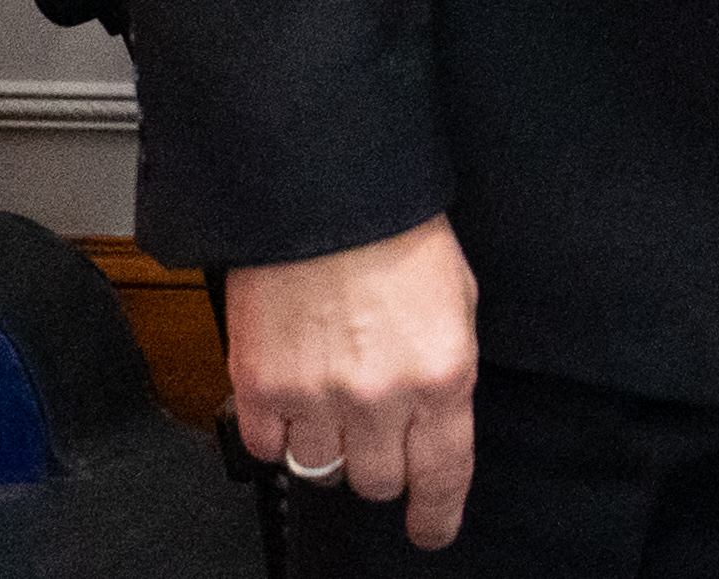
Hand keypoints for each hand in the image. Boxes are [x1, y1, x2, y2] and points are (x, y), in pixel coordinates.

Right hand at [226, 216, 481, 549]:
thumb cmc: (396, 231)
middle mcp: (380, 397)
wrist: (325, 192)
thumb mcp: (457, 300)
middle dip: (381, 462)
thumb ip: (447, 368)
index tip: (430, 527)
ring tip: (330, 397)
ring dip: (328, 445)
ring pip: (320, 469)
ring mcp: (316, 396)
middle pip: (377, 482)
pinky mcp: (261, 385)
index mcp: (441, 375)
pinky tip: (292, 396)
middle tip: (376, 426)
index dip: (435, 514)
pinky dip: (278, 431)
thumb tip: (437, 415)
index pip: (442, 476)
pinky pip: (268, 446)